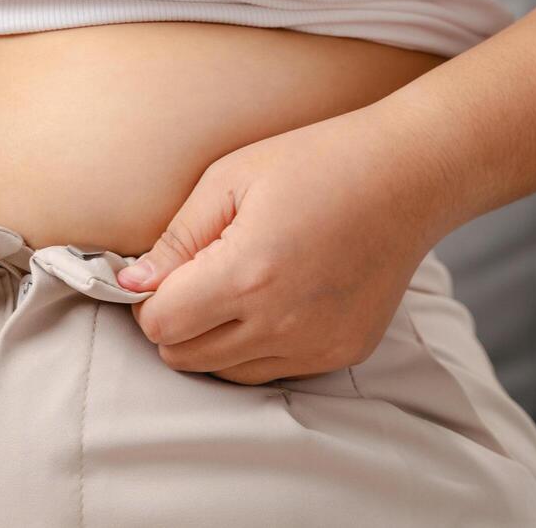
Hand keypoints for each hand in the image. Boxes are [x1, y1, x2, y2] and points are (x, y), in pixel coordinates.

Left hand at [115, 107, 459, 384]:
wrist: (406, 175)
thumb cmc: (315, 162)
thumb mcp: (229, 179)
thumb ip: (175, 238)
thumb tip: (129, 282)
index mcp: (246, 275)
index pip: (160, 326)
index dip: (148, 299)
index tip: (162, 272)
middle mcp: (281, 324)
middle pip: (185, 358)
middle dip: (176, 321)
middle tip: (194, 277)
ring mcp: (316, 346)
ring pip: (226, 373)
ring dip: (214, 339)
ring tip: (235, 285)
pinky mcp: (342, 352)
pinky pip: (274, 372)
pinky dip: (258, 346)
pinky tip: (272, 298)